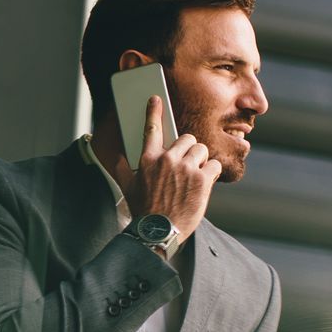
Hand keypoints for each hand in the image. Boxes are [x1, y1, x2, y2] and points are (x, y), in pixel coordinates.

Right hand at [121, 95, 218, 244]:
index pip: (151, 129)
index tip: (156, 99)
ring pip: (201, 150)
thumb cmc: (144, 211)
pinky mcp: (202, 180)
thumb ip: (123, 168)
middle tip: (186, 166)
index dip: (154, 111)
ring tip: (194, 177)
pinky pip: (213, 165)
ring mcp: (186, 169)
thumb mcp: (128, 188)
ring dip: (200, 161)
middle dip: (189, 150)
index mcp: (147, 160)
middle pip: (186, 138)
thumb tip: (118, 156)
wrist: (159, 232)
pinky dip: (211, 174)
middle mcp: (167, 160)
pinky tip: (203, 184)